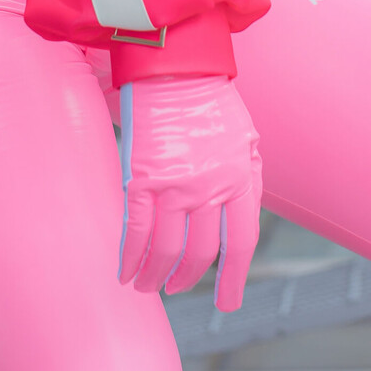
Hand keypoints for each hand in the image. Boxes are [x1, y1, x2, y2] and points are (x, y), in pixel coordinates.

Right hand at [118, 75, 261, 309]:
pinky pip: (135, 231)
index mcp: (241, 179)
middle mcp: (210, 188)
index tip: (228, 303)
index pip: (240, 243)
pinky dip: (129, 257)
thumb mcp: (246, 141)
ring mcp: (174, 185)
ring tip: (148, 286)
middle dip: (187, 279)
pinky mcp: (141, 178)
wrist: (176, 66)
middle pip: (200, 254)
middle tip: (176, 289)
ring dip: (155, 276)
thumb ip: (245, 182)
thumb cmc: (212, 102)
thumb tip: (238, 223)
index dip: (234, 279)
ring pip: (166, 250)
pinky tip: (124, 272)